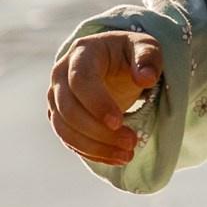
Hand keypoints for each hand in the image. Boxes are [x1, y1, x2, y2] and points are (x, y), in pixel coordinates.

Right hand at [47, 31, 163, 165]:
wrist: (114, 62)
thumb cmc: (130, 53)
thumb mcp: (146, 47)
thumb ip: (148, 58)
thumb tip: (146, 78)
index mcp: (82, 53)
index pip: (81, 80)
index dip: (96, 103)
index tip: (118, 122)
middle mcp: (61, 74)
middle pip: (69, 109)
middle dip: (99, 131)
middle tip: (131, 142)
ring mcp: (57, 97)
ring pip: (65, 128)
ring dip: (95, 146)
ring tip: (127, 155)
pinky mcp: (60, 117)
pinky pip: (69, 139)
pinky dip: (91, 152)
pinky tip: (115, 159)